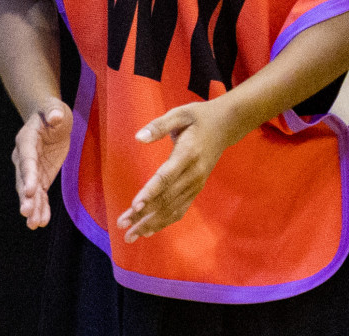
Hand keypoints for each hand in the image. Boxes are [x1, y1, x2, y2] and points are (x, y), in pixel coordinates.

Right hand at [12, 98, 70, 229]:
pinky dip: (41, 208)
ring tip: (34, 224)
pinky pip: (40, 194)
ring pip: (30, 192)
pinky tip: (41, 222)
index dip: (27, 175)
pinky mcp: (40, 177)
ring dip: (32, 208)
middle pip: (23, 179)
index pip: (27, 160)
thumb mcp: (55, 108)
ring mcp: (31, 169)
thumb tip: (54, 116)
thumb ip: (53, 112)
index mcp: (26, 140)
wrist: (50, 118)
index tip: (29, 190)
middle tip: (26, 213)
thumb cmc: (52, 111)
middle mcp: (24, 157)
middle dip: (26, 197)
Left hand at [117, 100, 236, 242]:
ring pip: (173, 208)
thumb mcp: (180, 113)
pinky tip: (149, 230)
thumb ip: (159, 126)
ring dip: (151, 223)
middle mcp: (194, 174)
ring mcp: (196, 183)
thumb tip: (138, 137)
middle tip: (123, 225)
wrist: (226, 125)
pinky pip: (180, 209)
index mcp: (188, 154)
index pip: (166, 177)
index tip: (135, 206)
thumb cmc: (199, 117)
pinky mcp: (197, 188)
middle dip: (144, 214)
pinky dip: (165, 221)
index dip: (151, 193)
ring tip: (131, 235)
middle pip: (166, 198)